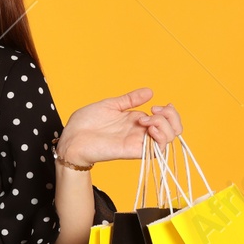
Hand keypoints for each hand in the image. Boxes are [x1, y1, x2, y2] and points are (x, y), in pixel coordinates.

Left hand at [57, 88, 181, 167]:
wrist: (70, 138)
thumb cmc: (85, 123)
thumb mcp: (110, 105)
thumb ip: (130, 99)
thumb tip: (149, 92)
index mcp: (136, 121)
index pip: (165, 120)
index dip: (168, 112)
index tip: (155, 104)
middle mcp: (140, 132)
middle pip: (172, 130)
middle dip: (171, 117)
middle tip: (154, 110)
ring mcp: (137, 142)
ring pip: (168, 140)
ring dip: (165, 126)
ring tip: (149, 119)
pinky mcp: (132, 151)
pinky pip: (156, 150)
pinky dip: (159, 138)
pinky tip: (149, 127)